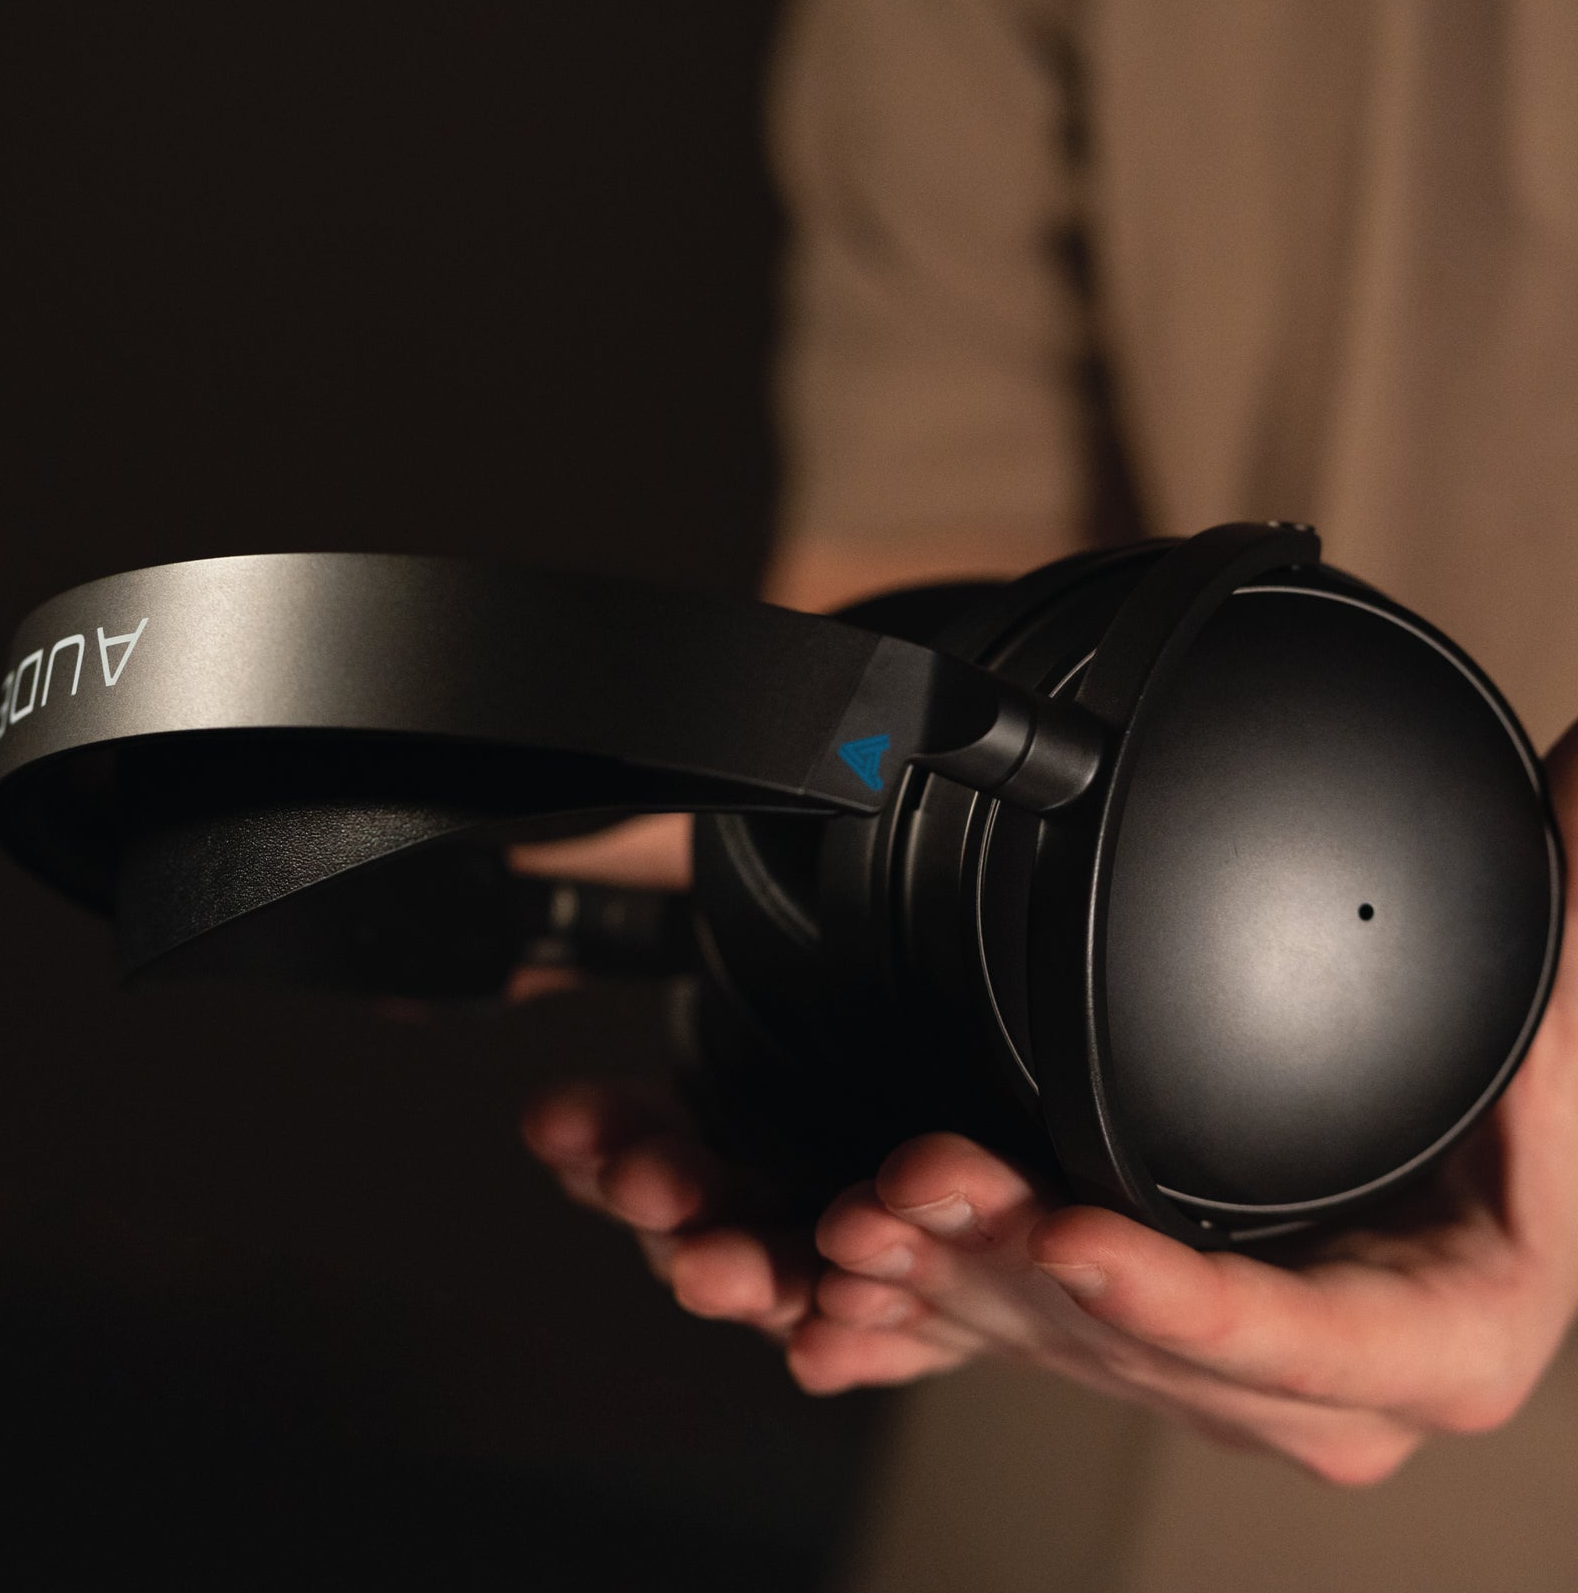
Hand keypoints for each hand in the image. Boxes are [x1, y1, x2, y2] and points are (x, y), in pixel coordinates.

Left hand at [522, 728, 1577, 1486]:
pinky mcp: (1102, 1328)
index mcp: (1407, 1342)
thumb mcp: (1546, 1045)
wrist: (1436, 1196)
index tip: (1076, 1236)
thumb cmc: (1497, 1139)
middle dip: (1000, 1272)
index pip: (1280, 1338)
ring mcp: (1179, 1362)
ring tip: (829, 1212)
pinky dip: (896, 1311)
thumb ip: (1562, 927)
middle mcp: (1278, 1379)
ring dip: (922, 1282)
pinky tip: (805, 1293)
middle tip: (897, 1186)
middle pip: (1124, 1344)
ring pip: (1027, 1338)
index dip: (1177, 1300)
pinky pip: (984, 1329)